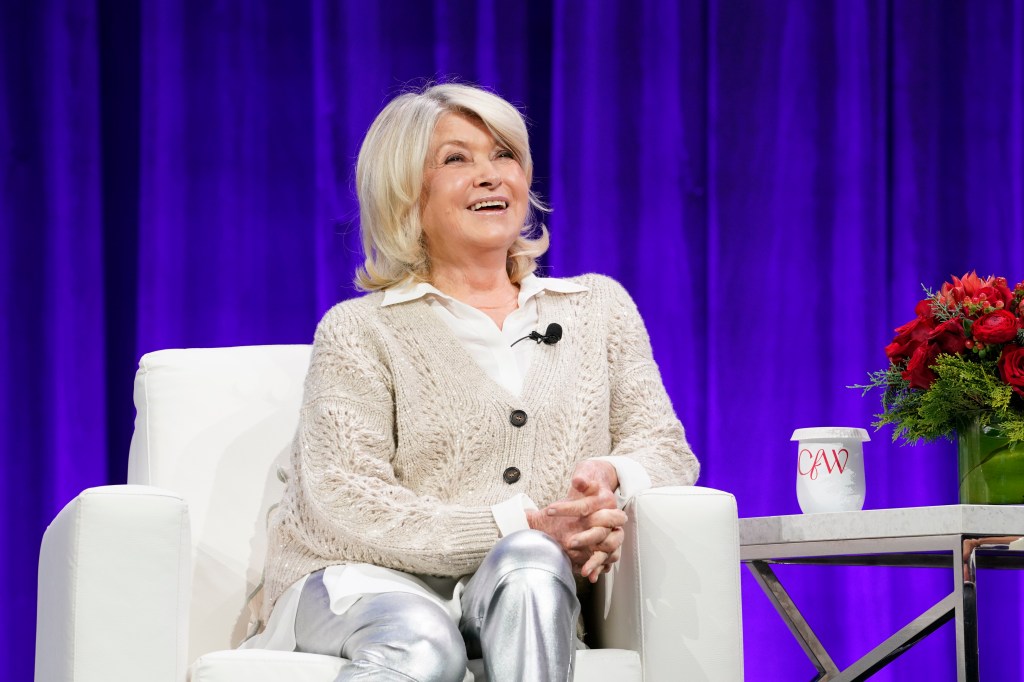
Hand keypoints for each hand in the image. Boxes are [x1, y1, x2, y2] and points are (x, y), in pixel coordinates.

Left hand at [528, 460, 625, 581]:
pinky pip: (607, 558)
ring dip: (595, 559)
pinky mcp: (608, 544)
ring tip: (582, 570)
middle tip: (568, 543)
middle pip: (602, 531)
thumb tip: (578, 480)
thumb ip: (583, 479)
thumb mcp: (587, 473)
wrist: (603, 484)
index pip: (585, 506)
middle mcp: (611, 518)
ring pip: (609, 548)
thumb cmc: (592, 480)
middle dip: (586, 538)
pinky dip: (600, 568)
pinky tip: (590, 576)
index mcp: (605, 501)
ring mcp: (612, 532)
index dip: (568, 509)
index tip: (549, 510)